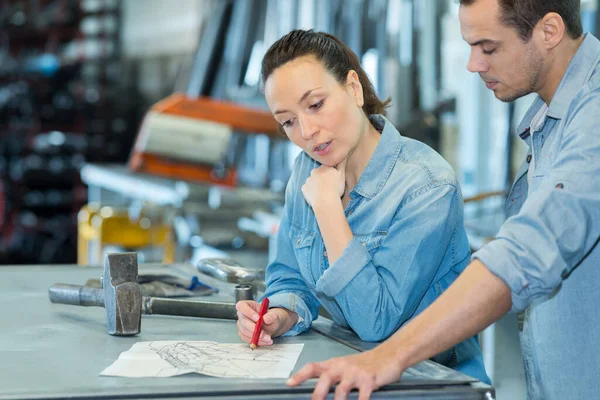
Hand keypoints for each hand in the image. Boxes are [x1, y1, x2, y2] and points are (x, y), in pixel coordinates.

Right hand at [236, 301, 295, 345]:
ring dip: (256, 337)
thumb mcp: (274, 316)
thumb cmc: (270, 318)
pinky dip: (256, 341)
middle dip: (254, 329)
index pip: (242, 306)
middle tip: (264, 334)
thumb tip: (266, 318)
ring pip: (245, 332)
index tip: (258, 318)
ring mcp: (241, 325)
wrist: (271, 326)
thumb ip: (272, 316)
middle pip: (243, 321)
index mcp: (248, 305)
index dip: (248, 312)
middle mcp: (242, 314)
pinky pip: (247, 339)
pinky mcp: (243, 334)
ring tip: (268, 338)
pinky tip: (264, 341)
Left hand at [287, 345, 404, 399]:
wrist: (388, 355)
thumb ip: (332, 376)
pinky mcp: (369, 380)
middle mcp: (342, 367)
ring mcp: (356, 373)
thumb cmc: (364, 365)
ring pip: (341, 391)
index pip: (313, 367)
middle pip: (325, 379)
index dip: (300, 375)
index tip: (289, 383)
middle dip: (318, 395)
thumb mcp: (345, 366)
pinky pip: (362, 397)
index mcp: (334, 364)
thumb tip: (317, 392)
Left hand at [301, 158, 347, 208]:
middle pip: (318, 173)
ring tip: (322, 193)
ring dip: (316, 185)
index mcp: (324, 167)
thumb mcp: (342, 175)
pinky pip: (307, 189)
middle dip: (321, 178)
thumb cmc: (336, 188)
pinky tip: (316, 197)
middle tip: (328, 187)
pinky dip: (311, 192)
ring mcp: (308, 180)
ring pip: (312, 181)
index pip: (326, 168)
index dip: (329, 174)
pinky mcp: (304, 188)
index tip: (332, 181)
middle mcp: (314, 171)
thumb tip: (343, 155)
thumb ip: (341, 164)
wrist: (325, 201)